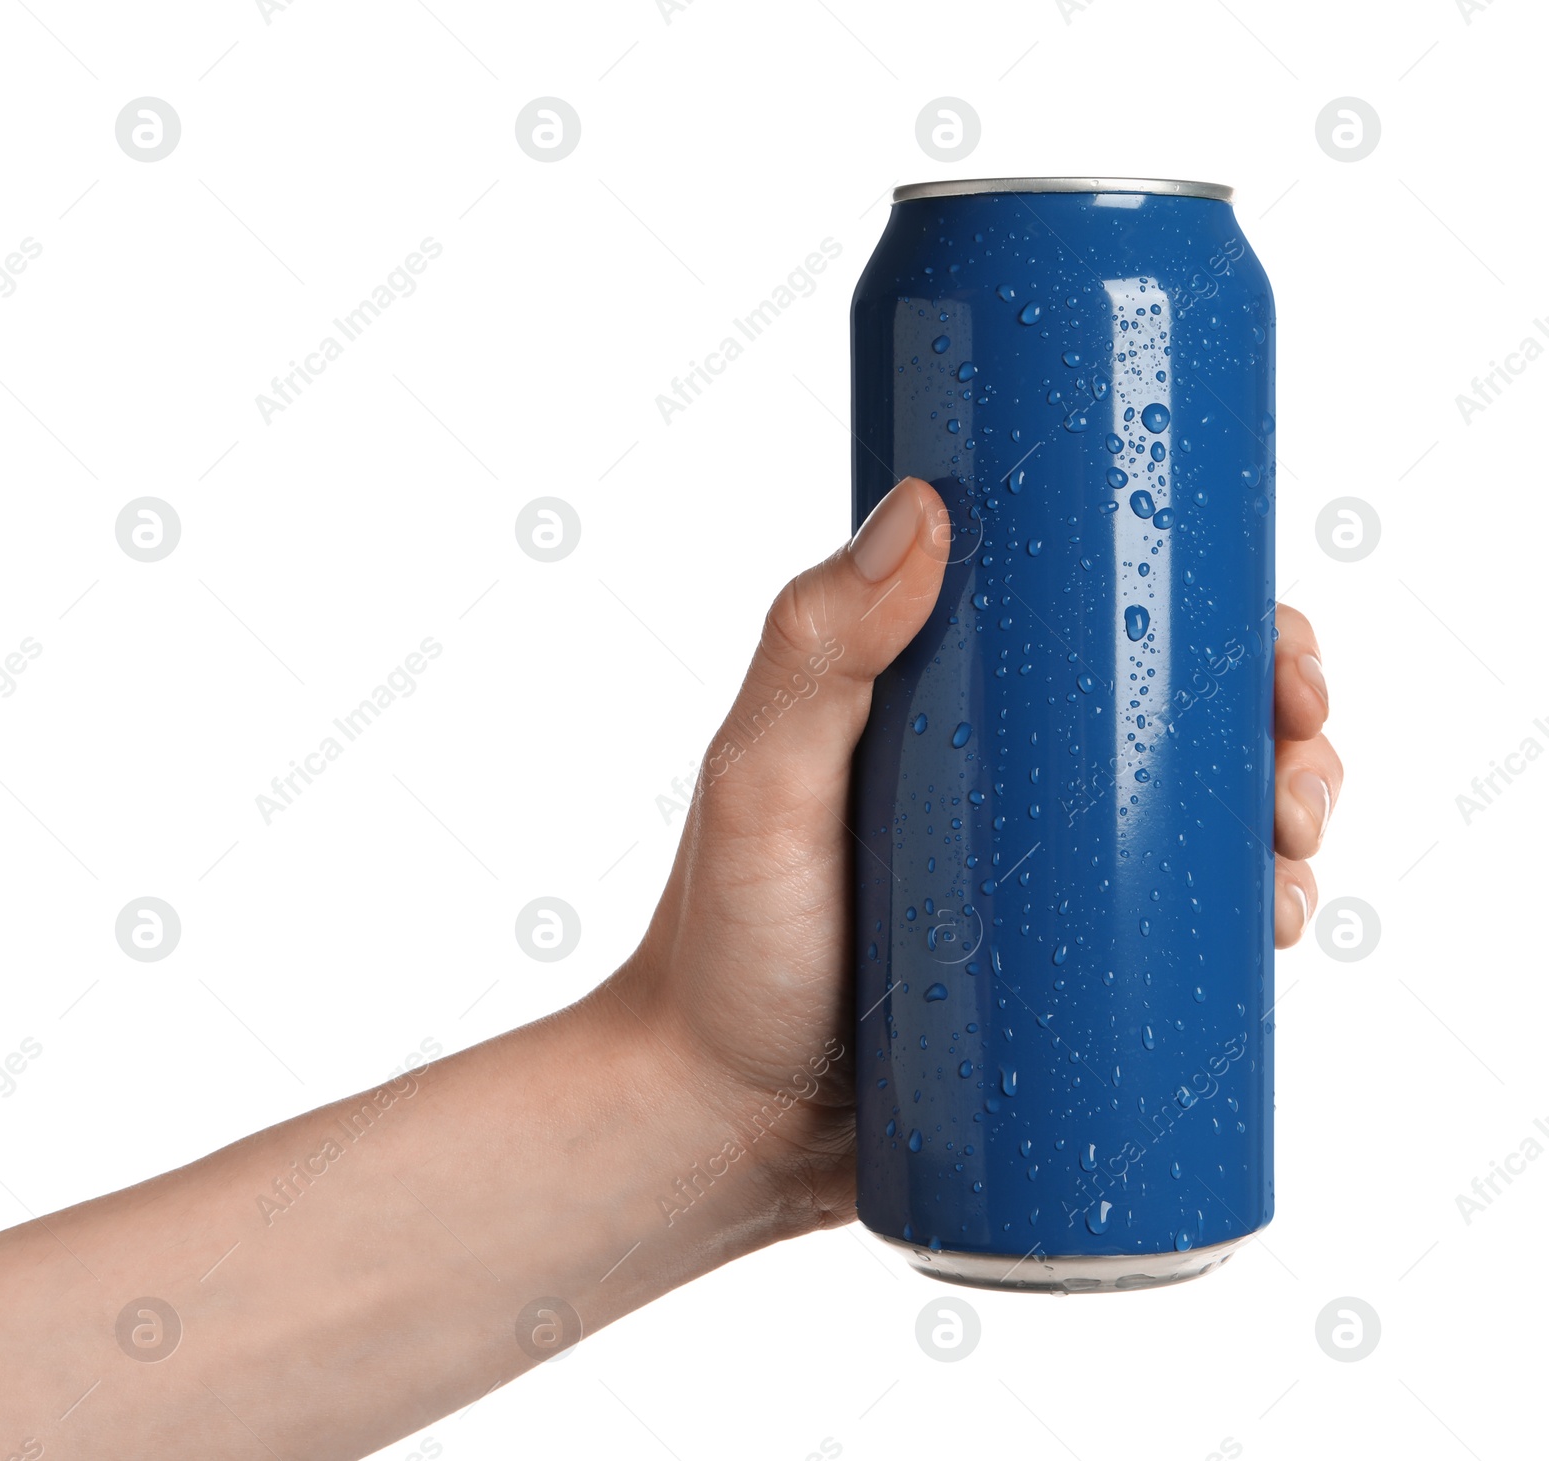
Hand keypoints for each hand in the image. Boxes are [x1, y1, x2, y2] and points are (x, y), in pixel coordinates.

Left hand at [619, 476, 1339, 1235]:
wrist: (719, 1124)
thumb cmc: (723, 945)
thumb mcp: (761, 780)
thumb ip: (814, 647)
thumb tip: (925, 505)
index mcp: (952, 704)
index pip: (1105, 627)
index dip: (1218, 623)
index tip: (1276, 647)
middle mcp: (1012, 781)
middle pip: (1182, 723)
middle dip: (1281, 730)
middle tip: (1300, 768)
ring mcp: (1042, 883)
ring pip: (1201, 826)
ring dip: (1287, 820)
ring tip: (1293, 863)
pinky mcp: (1060, 979)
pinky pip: (1179, 935)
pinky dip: (1250, 919)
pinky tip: (1280, 928)